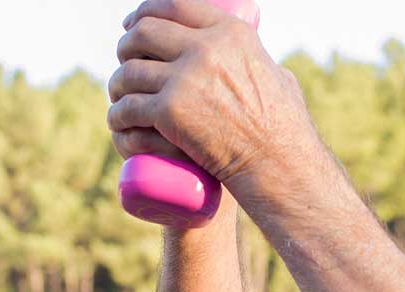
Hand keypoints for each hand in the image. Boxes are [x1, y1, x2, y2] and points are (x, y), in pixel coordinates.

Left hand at [107, 0, 319, 199]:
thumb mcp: (278, 78)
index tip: (135, 26)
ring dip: (118, 82)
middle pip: (145, 32)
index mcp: (231, 33)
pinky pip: (128, 107)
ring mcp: (185, 80)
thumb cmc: (286, 131)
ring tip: (120, 95)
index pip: (175, 6)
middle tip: (126, 62)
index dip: (147, 12)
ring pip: (130, 71)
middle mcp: (206, 48)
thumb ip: (261, 61)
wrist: (278, 164)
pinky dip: (118, 115)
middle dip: (128, 45)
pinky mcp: (170, 112)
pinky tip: (118, 119)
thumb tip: (251, 56)